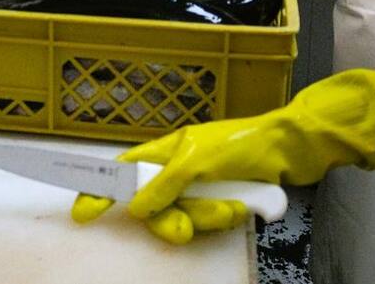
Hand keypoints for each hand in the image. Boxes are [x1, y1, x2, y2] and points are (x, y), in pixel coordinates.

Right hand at [70, 68, 374, 243]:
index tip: (83, 212)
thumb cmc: (241, 143)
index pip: (124, 171)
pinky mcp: (225, 201)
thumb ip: (164, 184)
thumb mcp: (197, 160)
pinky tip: (241, 208)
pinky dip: (225, 218)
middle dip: (170, 220)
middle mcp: (181, 169)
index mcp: (167, 149)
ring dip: (207, 217)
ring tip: (230, 207)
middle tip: (183, 230)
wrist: (291, 149)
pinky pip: (210, 222)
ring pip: (185, 217)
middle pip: (154, 206)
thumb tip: (135, 207)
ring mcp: (203, 187)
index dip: (101, 191)